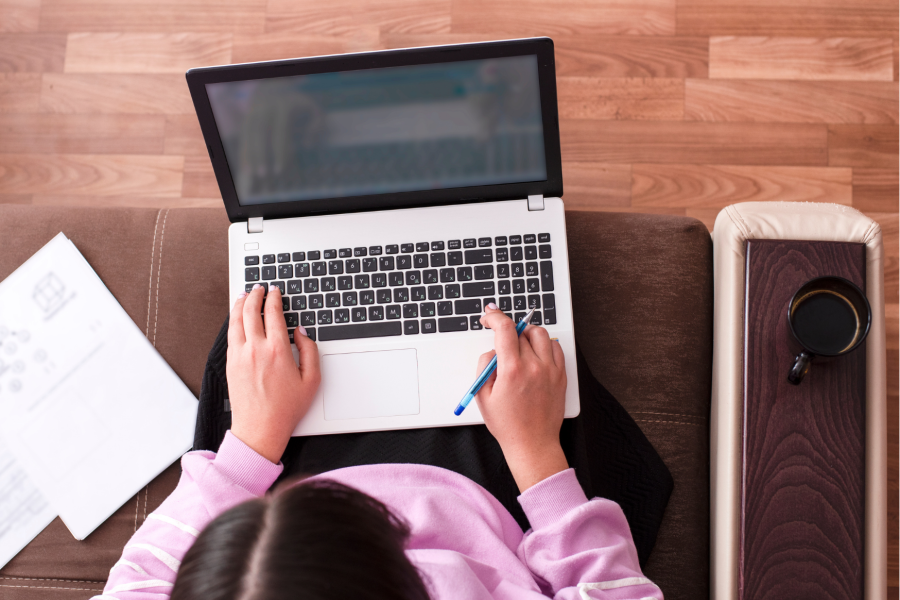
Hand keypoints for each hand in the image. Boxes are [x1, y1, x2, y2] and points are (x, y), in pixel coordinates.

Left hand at [226, 284, 320, 462]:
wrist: (260, 428)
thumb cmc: (286, 408)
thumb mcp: (312, 380)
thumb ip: (310, 351)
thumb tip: (302, 333)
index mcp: (278, 350)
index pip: (273, 313)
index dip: (274, 298)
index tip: (275, 292)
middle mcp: (256, 349)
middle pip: (251, 311)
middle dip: (255, 295)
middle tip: (259, 288)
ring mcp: (239, 355)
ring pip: (236, 320)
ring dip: (240, 304)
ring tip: (244, 295)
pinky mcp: (230, 363)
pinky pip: (230, 334)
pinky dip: (233, 320)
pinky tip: (237, 317)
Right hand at [475, 306, 567, 491]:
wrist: (533, 444)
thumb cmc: (508, 424)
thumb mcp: (483, 395)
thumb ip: (485, 366)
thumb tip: (493, 349)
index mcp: (512, 370)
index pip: (504, 328)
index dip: (494, 316)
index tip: (489, 316)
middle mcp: (533, 366)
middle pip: (521, 330)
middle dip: (507, 331)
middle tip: (501, 343)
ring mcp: (550, 370)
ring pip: (540, 334)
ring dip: (527, 334)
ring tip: (519, 346)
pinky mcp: (561, 375)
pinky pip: (555, 347)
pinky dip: (544, 345)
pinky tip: (536, 355)